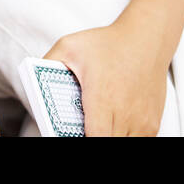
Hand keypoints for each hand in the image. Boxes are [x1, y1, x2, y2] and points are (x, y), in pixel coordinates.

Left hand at [44, 18, 169, 135]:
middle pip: (107, 143)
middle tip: (77, 128)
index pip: (94, 139)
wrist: (146, 38)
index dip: (79, 140)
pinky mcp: (152, 124)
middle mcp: (124, 114)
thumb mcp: (69, 46)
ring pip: (123, 144)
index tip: (68, 132)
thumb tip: (32, 86)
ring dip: (107, 138)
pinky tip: (111, 126)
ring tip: (95, 126)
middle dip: (90, 138)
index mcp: (102, 98)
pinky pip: (136, 141)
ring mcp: (142, 121)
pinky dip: (122, 136)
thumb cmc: (107, 43)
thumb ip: (46, 65)